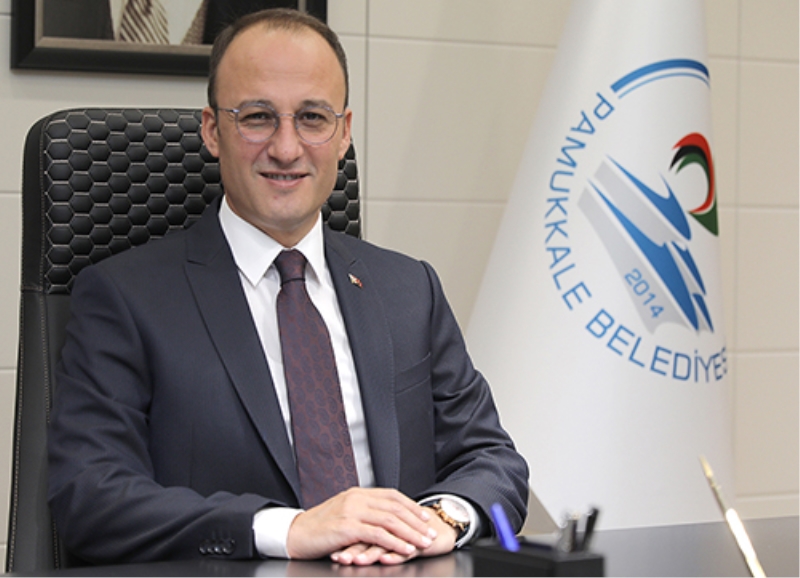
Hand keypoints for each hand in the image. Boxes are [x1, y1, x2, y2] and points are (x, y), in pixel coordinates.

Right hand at [285, 488, 438, 562]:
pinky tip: (406, 549)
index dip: (410, 506)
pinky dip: (395, 542)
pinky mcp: (347, 527)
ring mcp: (352, 511)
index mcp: (357, 493)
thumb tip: (383, 518)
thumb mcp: (343, 514)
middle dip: (416, 522)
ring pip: (390, 520)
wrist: (295, 534)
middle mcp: (357, 498)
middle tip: (431, 533)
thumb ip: (362, 512)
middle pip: (395, 508)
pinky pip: (378, 534)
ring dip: (411, 533)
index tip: (425, 517)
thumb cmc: (319, 528)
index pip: (392, 496)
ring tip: (424, 543)